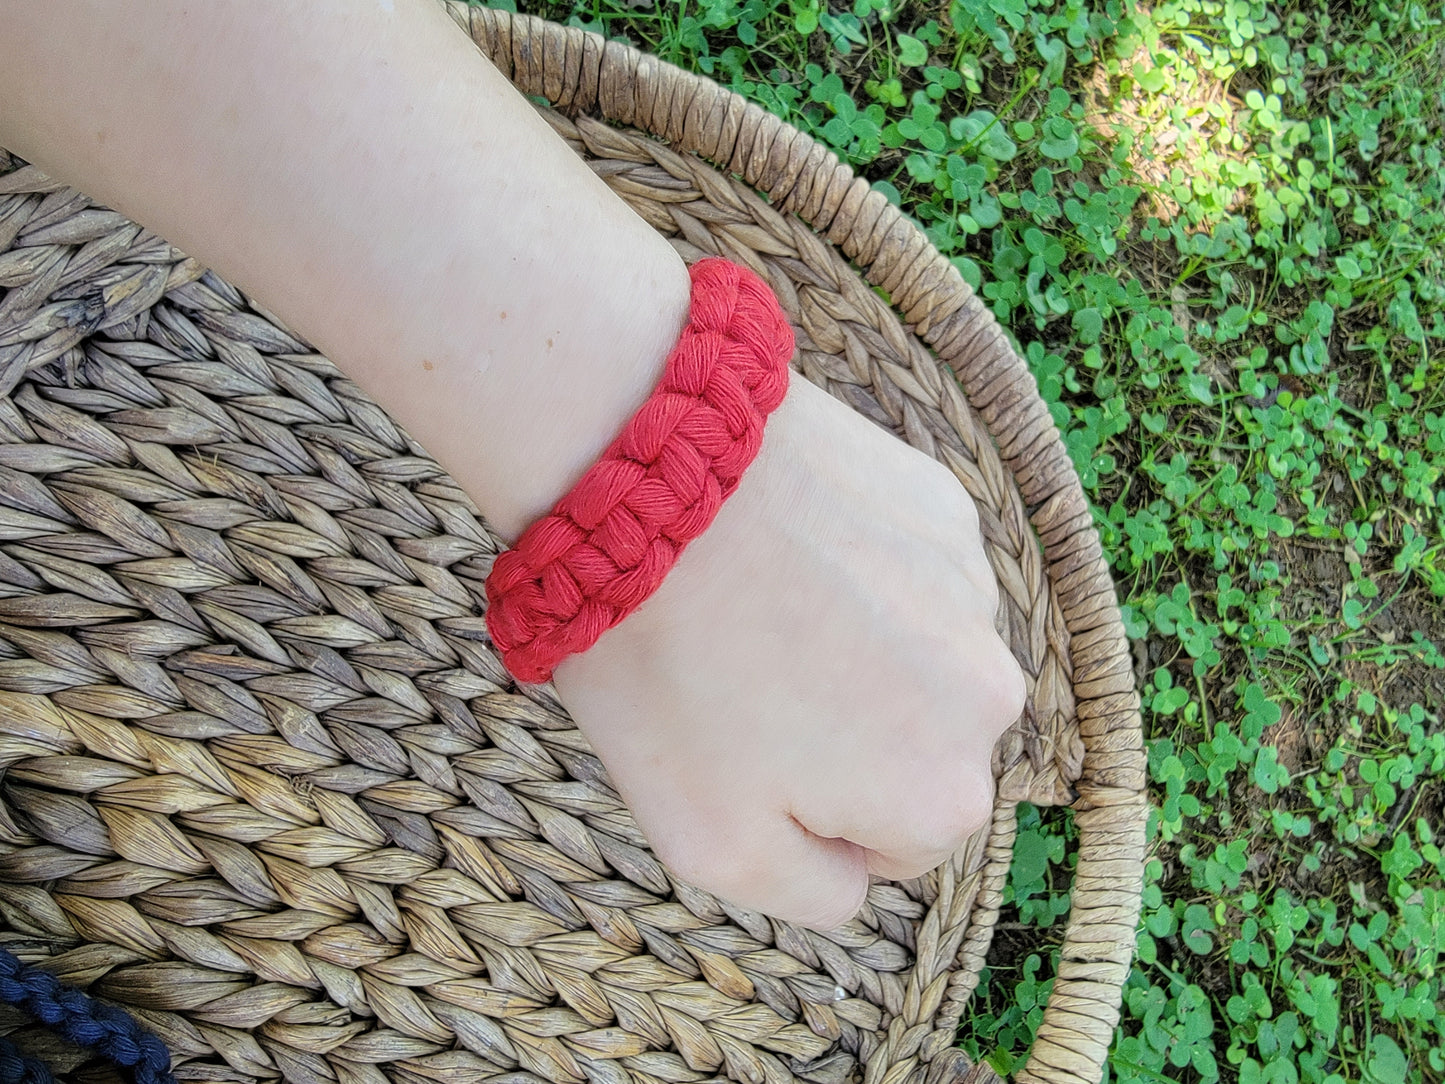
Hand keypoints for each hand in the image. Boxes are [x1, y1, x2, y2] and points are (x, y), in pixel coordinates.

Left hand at [554, 371, 1026, 928]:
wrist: (656, 484)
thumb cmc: (671, 670)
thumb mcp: (711, 842)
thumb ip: (812, 894)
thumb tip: (858, 876)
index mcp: (945, 797)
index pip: (894, 845)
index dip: (809, 808)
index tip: (745, 751)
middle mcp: (989, 698)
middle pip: (917, 749)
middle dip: (845, 733)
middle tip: (746, 681)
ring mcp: (973, 591)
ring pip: (916, 658)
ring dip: (854, 648)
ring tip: (758, 609)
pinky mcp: (943, 509)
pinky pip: (910, 572)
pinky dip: (858, 570)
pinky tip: (785, 547)